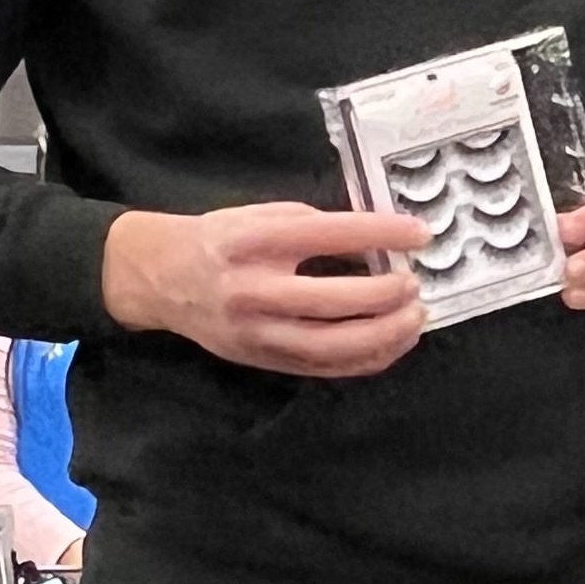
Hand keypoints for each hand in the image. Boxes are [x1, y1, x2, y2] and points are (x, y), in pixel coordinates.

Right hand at [104, 203, 426, 377]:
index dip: (383, 235)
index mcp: (257, 240)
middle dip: (387, 295)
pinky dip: (366, 358)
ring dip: (385, 335)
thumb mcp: (263, 216)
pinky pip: (325, 368)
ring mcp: (258, 332)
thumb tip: (381, 239)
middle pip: (336, 301)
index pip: (332, 236)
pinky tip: (391, 343)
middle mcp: (255, 289)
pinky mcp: (263, 360)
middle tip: (414, 284)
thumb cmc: (223, 240)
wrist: (163, 278)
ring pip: (334, 346)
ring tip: (414, 318)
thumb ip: (315, 226)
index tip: (420, 234)